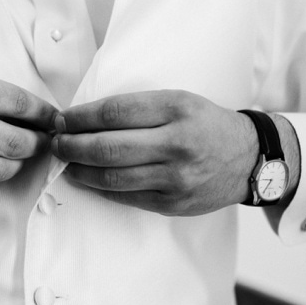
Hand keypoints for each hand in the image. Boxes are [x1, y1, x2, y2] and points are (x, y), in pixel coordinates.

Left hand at [52, 90, 257, 216]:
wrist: (249, 159)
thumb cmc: (208, 125)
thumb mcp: (180, 101)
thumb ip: (139, 108)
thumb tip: (85, 119)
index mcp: (178, 109)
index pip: (114, 112)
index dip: (80, 117)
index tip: (62, 120)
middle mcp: (178, 143)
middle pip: (108, 146)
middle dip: (71, 145)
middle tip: (56, 143)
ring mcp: (176, 177)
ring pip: (112, 177)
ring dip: (79, 170)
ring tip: (67, 162)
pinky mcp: (174, 203)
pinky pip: (126, 196)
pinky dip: (101, 188)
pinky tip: (90, 179)